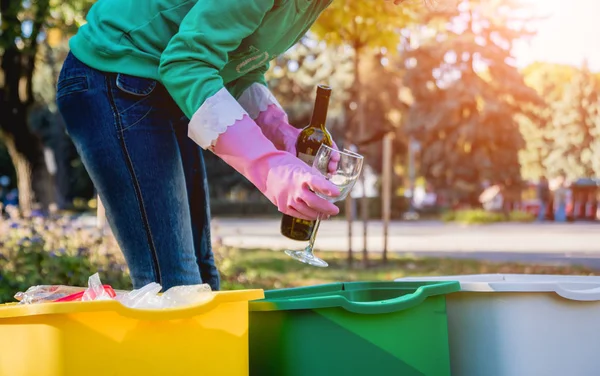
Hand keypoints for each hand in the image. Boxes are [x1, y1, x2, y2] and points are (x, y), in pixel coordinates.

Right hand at [212, 115, 339, 219]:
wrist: (264, 169)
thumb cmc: (285, 164)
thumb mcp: (302, 166)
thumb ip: (314, 177)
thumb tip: (327, 186)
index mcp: (301, 176)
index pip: (318, 183)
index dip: (328, 189)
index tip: (337, 193)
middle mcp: (295, 189)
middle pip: (315, 203)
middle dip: (328, 208)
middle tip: (336, 210)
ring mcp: (288, 199)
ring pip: (308, 212)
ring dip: (319, 214)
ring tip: (327, 215)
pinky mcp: (283, 206)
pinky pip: (299, 214)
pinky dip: (308, 216)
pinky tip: (314, 216)